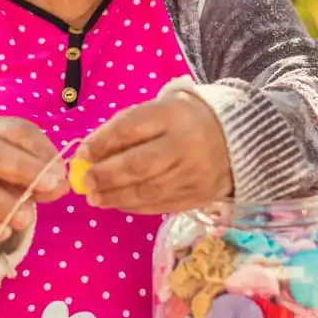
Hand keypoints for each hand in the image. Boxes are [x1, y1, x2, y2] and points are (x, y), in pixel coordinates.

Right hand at [0, 116, 67, 249]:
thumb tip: (61, 184)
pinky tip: (4, 233)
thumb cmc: (1, 173)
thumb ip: (44, 176)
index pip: (16, 131)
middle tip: (48, 187)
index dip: (40, 151)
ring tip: (27, 219)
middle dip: (23, 170)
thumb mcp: (26, 170)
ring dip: (3, 205)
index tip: (59, 172)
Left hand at [73, 91, 232, 213]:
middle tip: (86, 183)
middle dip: (106, 176)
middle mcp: (187, 144)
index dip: (102, 143)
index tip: (82, 154)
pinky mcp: (199, 196)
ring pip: (149, 191)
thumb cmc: (182, 121)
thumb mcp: (157, 111)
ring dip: (116, 197)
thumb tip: (88, 155)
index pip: (130, 128)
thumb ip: (124, 129)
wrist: (235, 137)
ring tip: (96, 198)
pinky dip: (135, 206)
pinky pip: (161, 206)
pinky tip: (118, 203)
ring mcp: (195, 174)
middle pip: (139, 165)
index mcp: (173, 115)